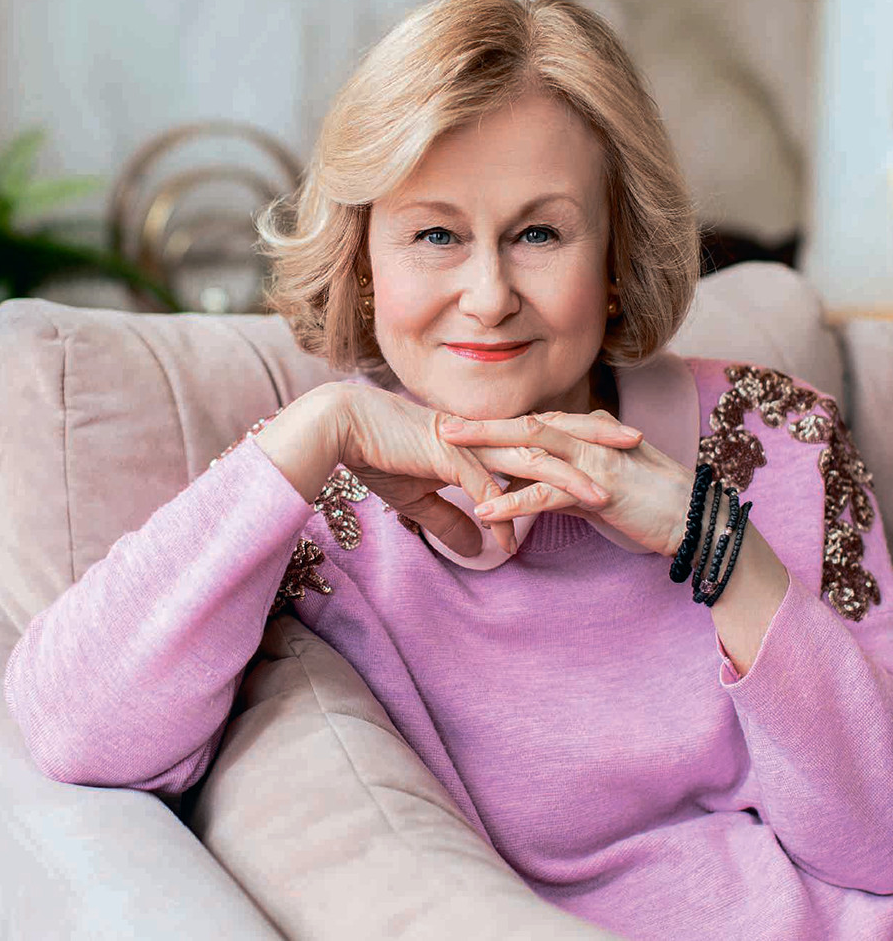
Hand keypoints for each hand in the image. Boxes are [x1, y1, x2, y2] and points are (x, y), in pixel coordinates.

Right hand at [333, 383, 643, 557]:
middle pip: (551, 435)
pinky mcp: (445, 458)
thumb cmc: (380, 456)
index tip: (612, 446)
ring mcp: (468, 445)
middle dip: (595, 440)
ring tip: (604, 497)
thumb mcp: (421, 500)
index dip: (579, 437)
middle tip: (638, 445)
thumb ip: (453, 524)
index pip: (543, 435)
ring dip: (566, 479)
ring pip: (528, 460)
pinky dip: (500, 516)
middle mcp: (484, 436)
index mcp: (485, 437)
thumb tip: (482, 551)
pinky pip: (482, 491)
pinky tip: (512, 542)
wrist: (343, 429)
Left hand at [438, 409, 693, 556]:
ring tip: (447, 454)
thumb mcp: (596, 485)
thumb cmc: (646, 504)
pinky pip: (548, 492)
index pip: (532, 422)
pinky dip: (512, 500)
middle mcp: (588, 436)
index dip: (494, 424)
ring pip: (532, 445)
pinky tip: (483, 508)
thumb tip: (523, 484)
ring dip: (486, 449)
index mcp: (587, 432)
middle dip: (481, 424)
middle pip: (525, 422)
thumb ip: (561, 478)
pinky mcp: (601, 487)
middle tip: (439, 424)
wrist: (697, 520)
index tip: (458, 426)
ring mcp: (595, 458)